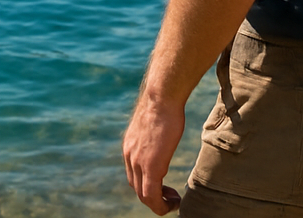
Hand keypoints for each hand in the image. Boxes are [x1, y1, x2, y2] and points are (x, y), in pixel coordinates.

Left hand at [123, 95, 185, 214]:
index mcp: (129, 147)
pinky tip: (173, 203)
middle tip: (171, 197)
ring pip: (143, 195)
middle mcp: (129, 156)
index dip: (147, 185)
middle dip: (154, 196)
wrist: (162, 97)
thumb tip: (163, 130)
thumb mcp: (153, 123)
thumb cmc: (163, 104)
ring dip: (158, 203)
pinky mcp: (151, 166)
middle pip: (137, 187)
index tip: (163, 187)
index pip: (133, 175)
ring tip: (173, 202)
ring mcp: (138, 162)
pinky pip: (152, 196)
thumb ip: (153, 134)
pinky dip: (161, 205)